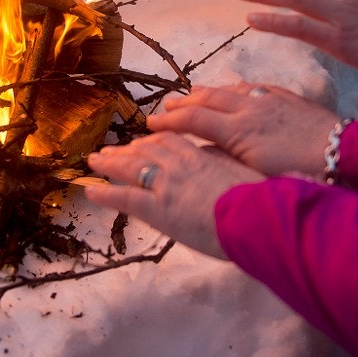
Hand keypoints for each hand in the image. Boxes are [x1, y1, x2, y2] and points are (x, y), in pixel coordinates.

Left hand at [85, 133, 263, 258]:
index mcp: (207, 156)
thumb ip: (245, 170)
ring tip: (96, 161)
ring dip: (112, 163)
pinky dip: (106, 194)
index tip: (149, 139)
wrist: (258, 217)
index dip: (158, 141)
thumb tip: (266, 170)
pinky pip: (124, 197)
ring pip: (133, 167)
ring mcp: (168, 184)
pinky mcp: (157, 207)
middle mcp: (183, 164)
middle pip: (150, 149)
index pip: (176, 143)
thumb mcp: (259, 178)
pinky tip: (91, 193)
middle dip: (130, 148)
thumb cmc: (266, 202)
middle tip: (114, 149)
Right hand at [147, 83, 337, 176]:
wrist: (342, 151)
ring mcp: (267, 99)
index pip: (193, 120)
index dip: (168, 122)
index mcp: (239, 131)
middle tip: (164, 108)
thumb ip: (227, 161)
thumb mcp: (258, 174)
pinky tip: (231, 89)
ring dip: (204, 92)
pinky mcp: (285, 95)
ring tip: (189, 95)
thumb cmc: (301, 171)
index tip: (150, 124)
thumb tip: (200, 156)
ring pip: (227, 89)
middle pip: (205, 100)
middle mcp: (248, 109)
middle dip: (181, 103)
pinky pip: (251, 86)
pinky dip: (233, 87)